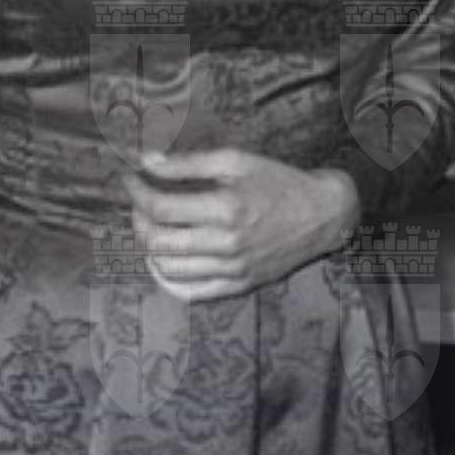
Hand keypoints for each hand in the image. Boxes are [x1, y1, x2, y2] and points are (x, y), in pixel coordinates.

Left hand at [125, 149, 358, 300]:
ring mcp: (233, 270)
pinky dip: (166, 278)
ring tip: (153, 226)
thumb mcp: (238, 161)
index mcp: (227, 208)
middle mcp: (228, 244)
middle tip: (141, 201)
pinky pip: (189, 292)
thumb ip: (189, 163)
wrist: (323, 215)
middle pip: (158, 240)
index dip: (136, 192)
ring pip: (167, 268)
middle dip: (138, 218)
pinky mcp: (239, 285)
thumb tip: (146, 161)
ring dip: (149, 246)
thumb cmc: (280, 181)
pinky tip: (164, 258)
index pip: (161, 207)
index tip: (131, 178)